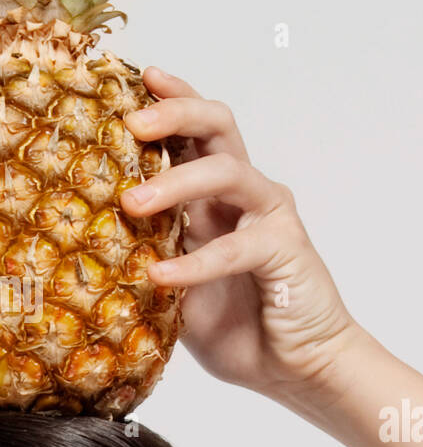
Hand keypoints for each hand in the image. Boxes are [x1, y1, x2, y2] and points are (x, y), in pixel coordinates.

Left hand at [120, 67, 361, 412]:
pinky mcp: (285, 249)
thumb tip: (98, 238)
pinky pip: (235, 246)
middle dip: (174, 114)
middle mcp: (247, 195)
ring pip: (227, 171)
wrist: (300, 368)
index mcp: (220, 197)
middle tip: (133, 124)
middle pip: (218, 126)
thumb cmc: (246, 327)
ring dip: (176, 181)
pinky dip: (194, 262)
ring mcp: (270, 217)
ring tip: (132, 204)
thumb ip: (155, 255)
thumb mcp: (181, 287)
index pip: (196, 133)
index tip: (138, 78)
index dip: (170, 100)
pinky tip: (162, 277)